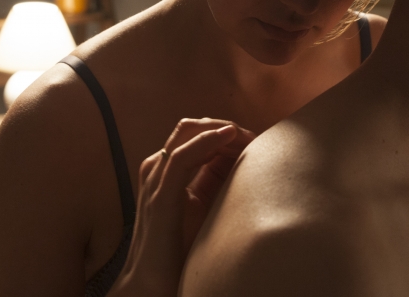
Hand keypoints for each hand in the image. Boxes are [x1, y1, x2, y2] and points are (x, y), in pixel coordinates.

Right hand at [109, 118, 255, 296]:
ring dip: (220, 129)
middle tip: (253, 135)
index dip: (226, 131)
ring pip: (186, 133)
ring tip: (246, 134)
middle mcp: (157, 168)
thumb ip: (215, 179)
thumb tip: (245, 157)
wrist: (153, 283)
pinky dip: (206, 141)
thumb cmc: (180, 247)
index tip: (255, 137)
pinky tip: (229, 137)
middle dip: (224, 126)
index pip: (196, 134)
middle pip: (191, 127)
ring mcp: (155, 179)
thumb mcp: (203, 204)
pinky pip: (181, 157)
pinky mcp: (160, 196)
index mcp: (165, 169)